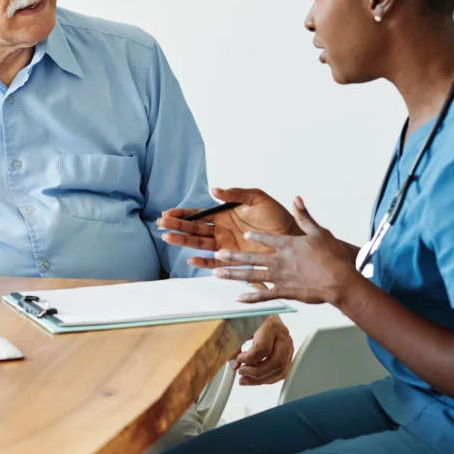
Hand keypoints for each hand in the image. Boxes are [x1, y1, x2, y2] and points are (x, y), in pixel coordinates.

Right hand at [158, 187, 299, 268]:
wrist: (291, 235)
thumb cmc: (276, 215)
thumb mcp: (256, 198)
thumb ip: (235, 194)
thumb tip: (214, 190)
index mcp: (224, 214)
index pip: (198, 214)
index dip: (183, 214)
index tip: (167, 213)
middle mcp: (222, 230)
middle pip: (194, 230)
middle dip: (177, 227)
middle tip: (161, 225)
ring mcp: (226, 246)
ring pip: (200, 244)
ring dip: (184, 242)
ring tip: (168, 238)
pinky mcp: (234, 259)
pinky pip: (215, 263)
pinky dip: (203, 263)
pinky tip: (192, 260)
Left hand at [213, 197, 353, 304]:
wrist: (339, 281)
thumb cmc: (332, 257)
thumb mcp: (319, 232)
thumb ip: (305, 216)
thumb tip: (296, 198)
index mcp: (287, 244)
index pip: (266, 238)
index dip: (254, 235)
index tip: (244, 234)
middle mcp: (279, 260)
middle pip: (251, 257)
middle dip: (232, 256)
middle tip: (217, 254)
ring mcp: (280, 277)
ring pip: (251, 276)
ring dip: (233, 274)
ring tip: (217, 273)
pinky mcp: (284, 292)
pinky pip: (264, 296)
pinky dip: (250, 298)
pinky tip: (238, 299)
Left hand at [231, 315, 293, 385]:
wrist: (264, 308)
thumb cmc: (251, 315)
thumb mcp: (240, 323)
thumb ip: (235, 342)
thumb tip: (233, 364)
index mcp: (271, 325)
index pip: (263, 348)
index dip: (249, 359)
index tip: (238, 359)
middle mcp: (283, 335)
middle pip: (275, 362)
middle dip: (256, 373)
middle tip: (241, 372)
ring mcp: (288, 344)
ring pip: (280, 370)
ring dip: (261, 380)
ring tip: (245, 379)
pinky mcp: (289, 352)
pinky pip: (282, 372)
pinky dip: (269, 379)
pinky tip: (256, 378)